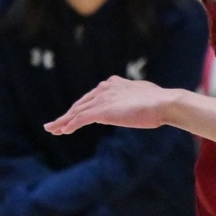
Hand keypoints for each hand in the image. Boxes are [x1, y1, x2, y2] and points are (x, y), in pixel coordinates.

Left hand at [47, 76, 182, 134]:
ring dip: (63, 122)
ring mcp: (103, 99)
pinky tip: (63, 131)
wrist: (164, 103)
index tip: (71, 116)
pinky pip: (81, 119)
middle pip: (80, 104)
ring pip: (77, 112)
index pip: (91, 98)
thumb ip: (132, 98)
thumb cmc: (159, 101)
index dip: (79, 108)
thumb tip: (134, 103)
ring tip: (52, 129)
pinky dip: (70, 125)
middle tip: (53, 125)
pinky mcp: (103, 111)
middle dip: (66, 116)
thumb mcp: (142, 96)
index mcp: (113, 83)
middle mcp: (104, 88)